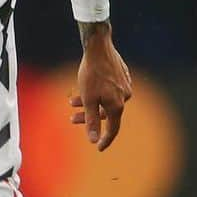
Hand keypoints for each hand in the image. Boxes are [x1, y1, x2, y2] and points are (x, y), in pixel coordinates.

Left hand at [70, 29, 132, 150]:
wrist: (98, 48)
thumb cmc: (91, 74)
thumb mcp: (88, 99)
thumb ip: (91, 120)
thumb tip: (93, 140)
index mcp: (117, 105)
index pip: (113, 129)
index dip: (105, 140)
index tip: (98, 148)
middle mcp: (125, 97)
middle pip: (105, 114)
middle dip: (88, 117)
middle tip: (72, 118)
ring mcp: (125, 86)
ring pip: (105, 100)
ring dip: (89, 103)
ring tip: (72, 101)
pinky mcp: (122, 76)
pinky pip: (109, 90)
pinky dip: (97, 93)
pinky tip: (86, 88)